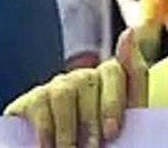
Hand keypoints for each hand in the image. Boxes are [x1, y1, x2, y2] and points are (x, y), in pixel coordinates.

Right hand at [5, 29, 147, 147]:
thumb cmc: (105, 138)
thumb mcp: (125, 120)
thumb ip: (134, 78)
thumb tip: (129, 31)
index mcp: (117, 79)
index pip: (125, 71)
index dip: (115, 101)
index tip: (112, 132)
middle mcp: (86, 76)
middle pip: (89, 82)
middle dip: (91, 120)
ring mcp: (59, 85)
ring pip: (64, 93)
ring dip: (67, 127)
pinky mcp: (33, 100)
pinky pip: (39, 105)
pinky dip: (45, 129)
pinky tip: (47, 147)